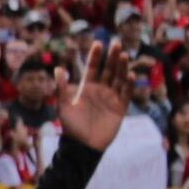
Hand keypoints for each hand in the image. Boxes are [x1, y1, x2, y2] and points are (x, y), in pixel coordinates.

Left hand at [55, 39, 130, 155]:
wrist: (83, 146)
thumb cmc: (71, 126)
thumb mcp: (64, 106)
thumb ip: (62, 88)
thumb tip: (58, 68)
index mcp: (86, 88)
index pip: (92, 68)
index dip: (95, 56)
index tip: (98, 43)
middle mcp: (100, 90)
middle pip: (108, 70)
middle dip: (112, 57)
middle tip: (116, 43)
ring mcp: (111, 98)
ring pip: (119, 79)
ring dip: (122, 67)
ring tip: (124, 55)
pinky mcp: (120, 108)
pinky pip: (126, 94)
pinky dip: (128, 85)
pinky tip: (130, 75)